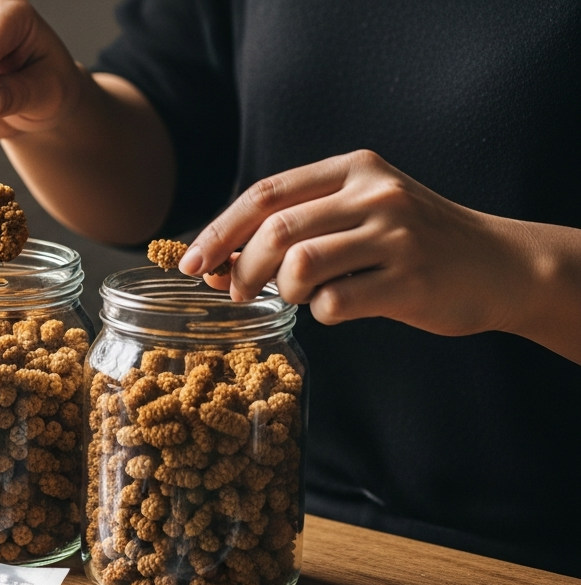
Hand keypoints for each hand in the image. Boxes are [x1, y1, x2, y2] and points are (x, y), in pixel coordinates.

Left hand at [181, 150, 538, 338]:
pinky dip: (323, 313)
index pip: (266, 194)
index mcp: (353, 168)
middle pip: (275, 231)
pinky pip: (334, 304)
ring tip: (300, 297)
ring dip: (284, 291)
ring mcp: (395, 236)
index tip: (189, 262)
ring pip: (300, 266)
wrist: (499, 264)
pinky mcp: (409, 280)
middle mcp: (374, 194)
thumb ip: (297, 226)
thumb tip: (214, 263)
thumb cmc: (411, 241)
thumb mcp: (359, 211)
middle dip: (240, 269)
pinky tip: (342, 306)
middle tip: (234, 293)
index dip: (219, 231)